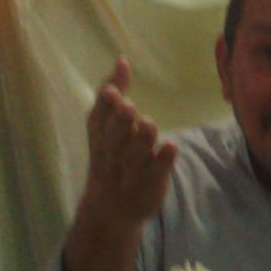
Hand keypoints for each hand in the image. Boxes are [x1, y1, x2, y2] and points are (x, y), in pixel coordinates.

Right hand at [84, 57, 176, 224]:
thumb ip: (113, 96)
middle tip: (129, 107)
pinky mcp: (150, 183)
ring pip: (135, 155)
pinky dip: (163, 160)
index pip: (98, 120)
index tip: (112, 92)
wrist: (110, 210)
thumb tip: (122, 60)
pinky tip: (171, 147)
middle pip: (115, 137)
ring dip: (142, 139)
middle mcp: (112, 154)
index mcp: (100, 137)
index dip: (105, 106)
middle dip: (121, 122)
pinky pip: (156, 172)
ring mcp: (131, 171)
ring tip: (150, 124)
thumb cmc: (111, 158)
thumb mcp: (105, 129)